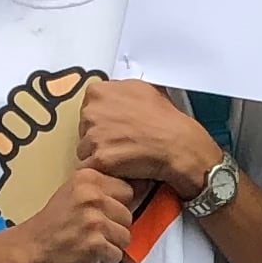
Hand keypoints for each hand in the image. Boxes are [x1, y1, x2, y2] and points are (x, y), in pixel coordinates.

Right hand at [13, 164, 141, 262]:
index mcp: (89, 178)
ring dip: (111, 244)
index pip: (127, 190)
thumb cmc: (55, 222)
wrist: (30, 247)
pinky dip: (104, 259)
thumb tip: (141, 187)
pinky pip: (117, 254)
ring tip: (89, 241)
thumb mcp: (75, 192)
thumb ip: (101, 189)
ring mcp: (94, 220)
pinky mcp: (95, 244)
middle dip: (115, 227)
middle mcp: (92, 196)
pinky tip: (87, 253)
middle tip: (92, 230)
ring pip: (126, 236)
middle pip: (129, 215)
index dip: (117, 205)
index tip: (102, 213)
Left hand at [75, 78, 222, 199]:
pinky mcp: (99, 159)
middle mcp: (91, 111)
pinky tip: (122, 168)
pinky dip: (105, 172)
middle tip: (122, 143)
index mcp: (98, 92)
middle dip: (99, 139)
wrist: (178, 145)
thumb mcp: (143, 90)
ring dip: (100, 157)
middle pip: (83, 131)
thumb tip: (111, 96)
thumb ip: (119, 92)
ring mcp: (94, 135)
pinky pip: (91, 169)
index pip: (87, 110)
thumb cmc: (165, 120)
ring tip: (124, 156)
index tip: (117, 128)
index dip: (102, 122)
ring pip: (85, 152)